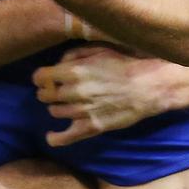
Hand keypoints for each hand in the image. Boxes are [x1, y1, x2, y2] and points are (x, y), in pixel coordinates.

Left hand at [33, 45, 179, 146]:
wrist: (147, 86)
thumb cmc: (123, 64)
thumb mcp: (98, 49)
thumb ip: (73, 54)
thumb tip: (57, 64)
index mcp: (73, 71)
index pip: (41, 77)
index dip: (41, 77)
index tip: (44, 78)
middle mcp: (73, 92)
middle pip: (45, 96)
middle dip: (47, 92)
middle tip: (55, 90)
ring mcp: (81, 112)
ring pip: (54, 112)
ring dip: (57, 107)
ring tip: (66, 104)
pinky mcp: (91, 127)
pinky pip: (66, 137)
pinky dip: (55, 138)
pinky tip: (51, 136)